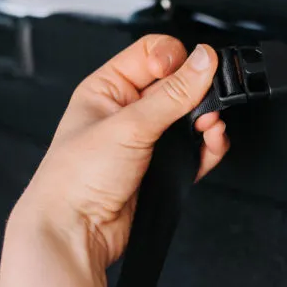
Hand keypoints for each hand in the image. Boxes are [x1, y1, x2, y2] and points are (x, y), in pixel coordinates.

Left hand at [13, 36, 227, 266]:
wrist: (75, 233)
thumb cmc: (75, 178)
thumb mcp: (129, 125)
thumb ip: (172, 94)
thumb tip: (202, 60)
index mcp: (108, 88)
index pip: (152, 53)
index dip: (175, 57)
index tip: (194, 69)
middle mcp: (128, 111)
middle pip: (177, 84)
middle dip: (197, 91)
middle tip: (208, 99)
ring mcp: (146, 140)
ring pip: (190, 118)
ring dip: (206, 119)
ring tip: (209, 126)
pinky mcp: (162, 168)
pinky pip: (195, 150)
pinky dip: (208, 146)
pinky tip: (211, 143)